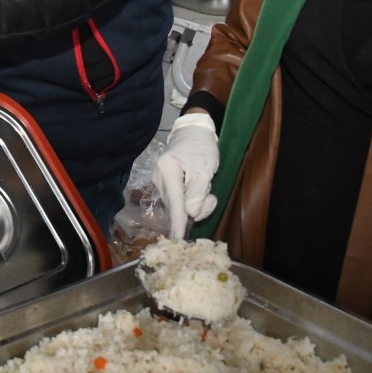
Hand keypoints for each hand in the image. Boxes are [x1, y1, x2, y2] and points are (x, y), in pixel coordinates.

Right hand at [152, 112, 219, 238]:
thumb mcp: (204, 167)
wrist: (194, 132)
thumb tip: (190, 214)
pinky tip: (199, 189)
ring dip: (197, 203)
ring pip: (180, 205)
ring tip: (207, 190)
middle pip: (177, 206)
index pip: (175, 201)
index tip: (177, 240)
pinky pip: (180, 201)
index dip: (178, 222)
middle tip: (211, 197)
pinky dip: (192, 199)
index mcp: (167, 170)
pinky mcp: (166, 185)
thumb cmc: (201, 147)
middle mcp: (159, 178)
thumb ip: (197, 191)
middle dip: (196, 208)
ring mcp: (161, 182)